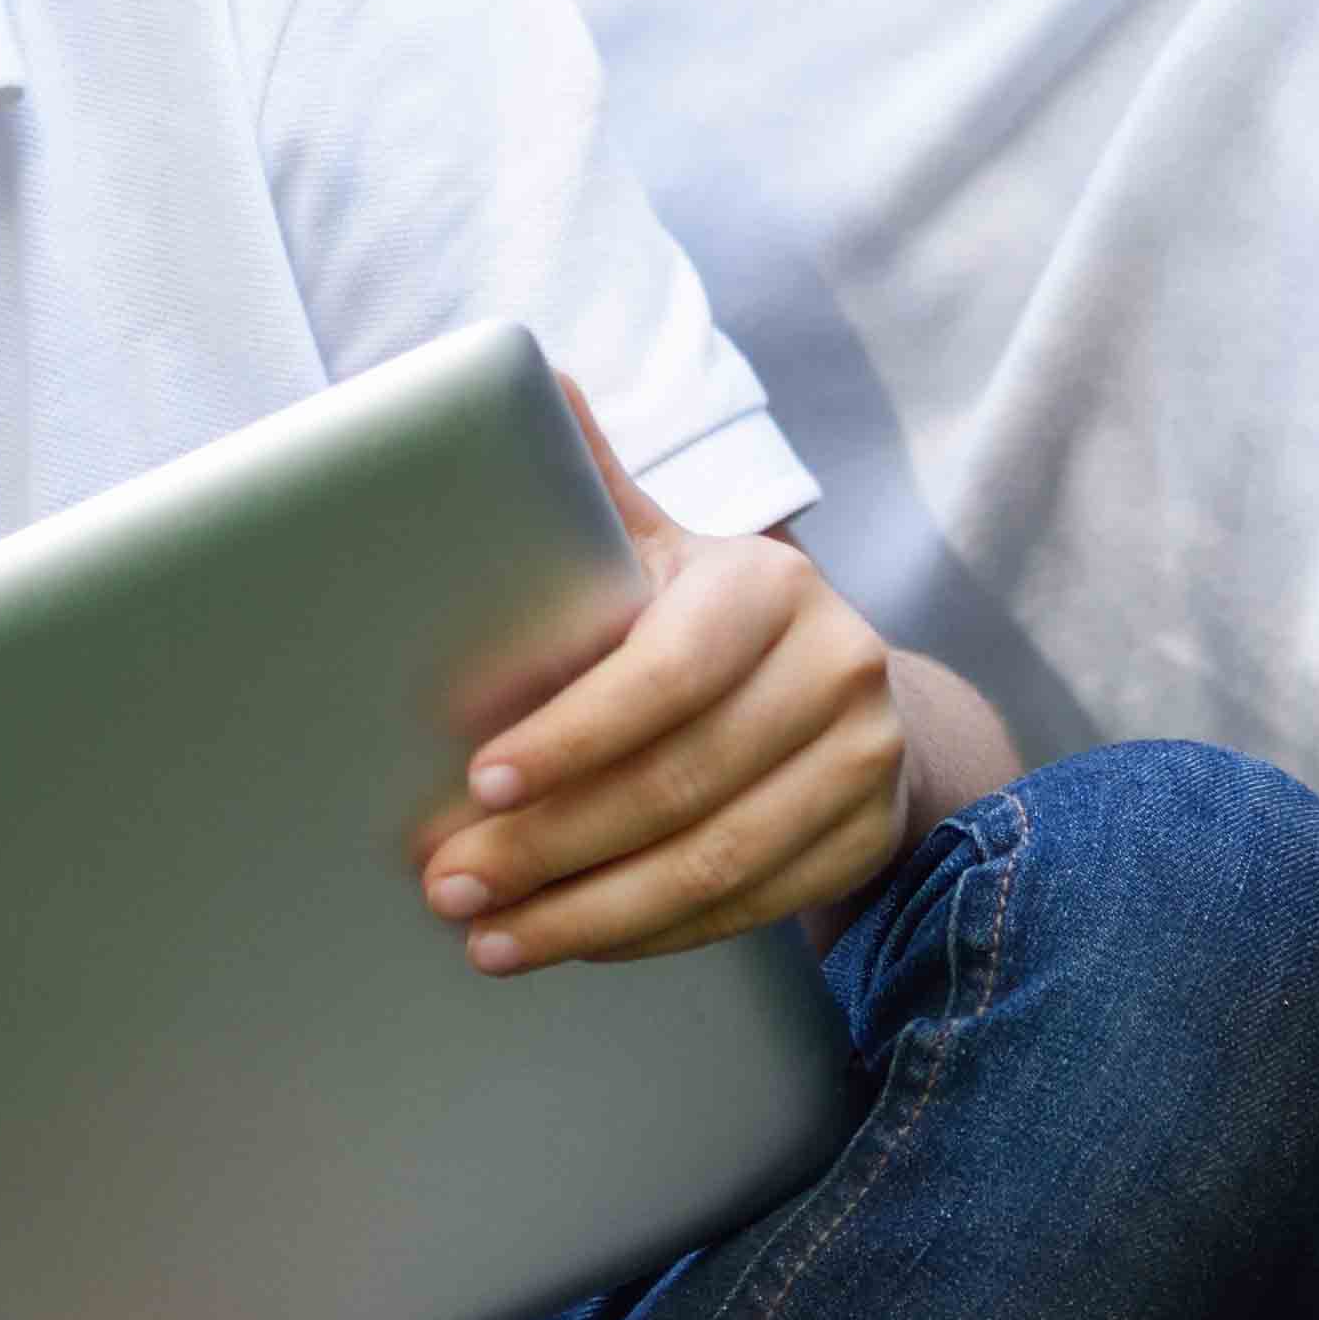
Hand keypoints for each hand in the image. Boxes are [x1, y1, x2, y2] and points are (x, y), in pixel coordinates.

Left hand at [416, 516, 900, 966]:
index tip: (479, 782)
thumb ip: (594, 482)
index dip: (572, 735)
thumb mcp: (662, 547)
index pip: (664, 672)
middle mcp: (836, 666)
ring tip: (488, 938)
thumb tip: (528, 373)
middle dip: (550, 846)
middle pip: (679, 782)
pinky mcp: (869, 838)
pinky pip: (750, 906)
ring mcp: (865, 759)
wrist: (845, 690)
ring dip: (590, 912)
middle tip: (449, 883)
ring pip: (714, 862)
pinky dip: (653, 934)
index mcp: (767, 584)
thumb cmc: (706, 619)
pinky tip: (575, 945)